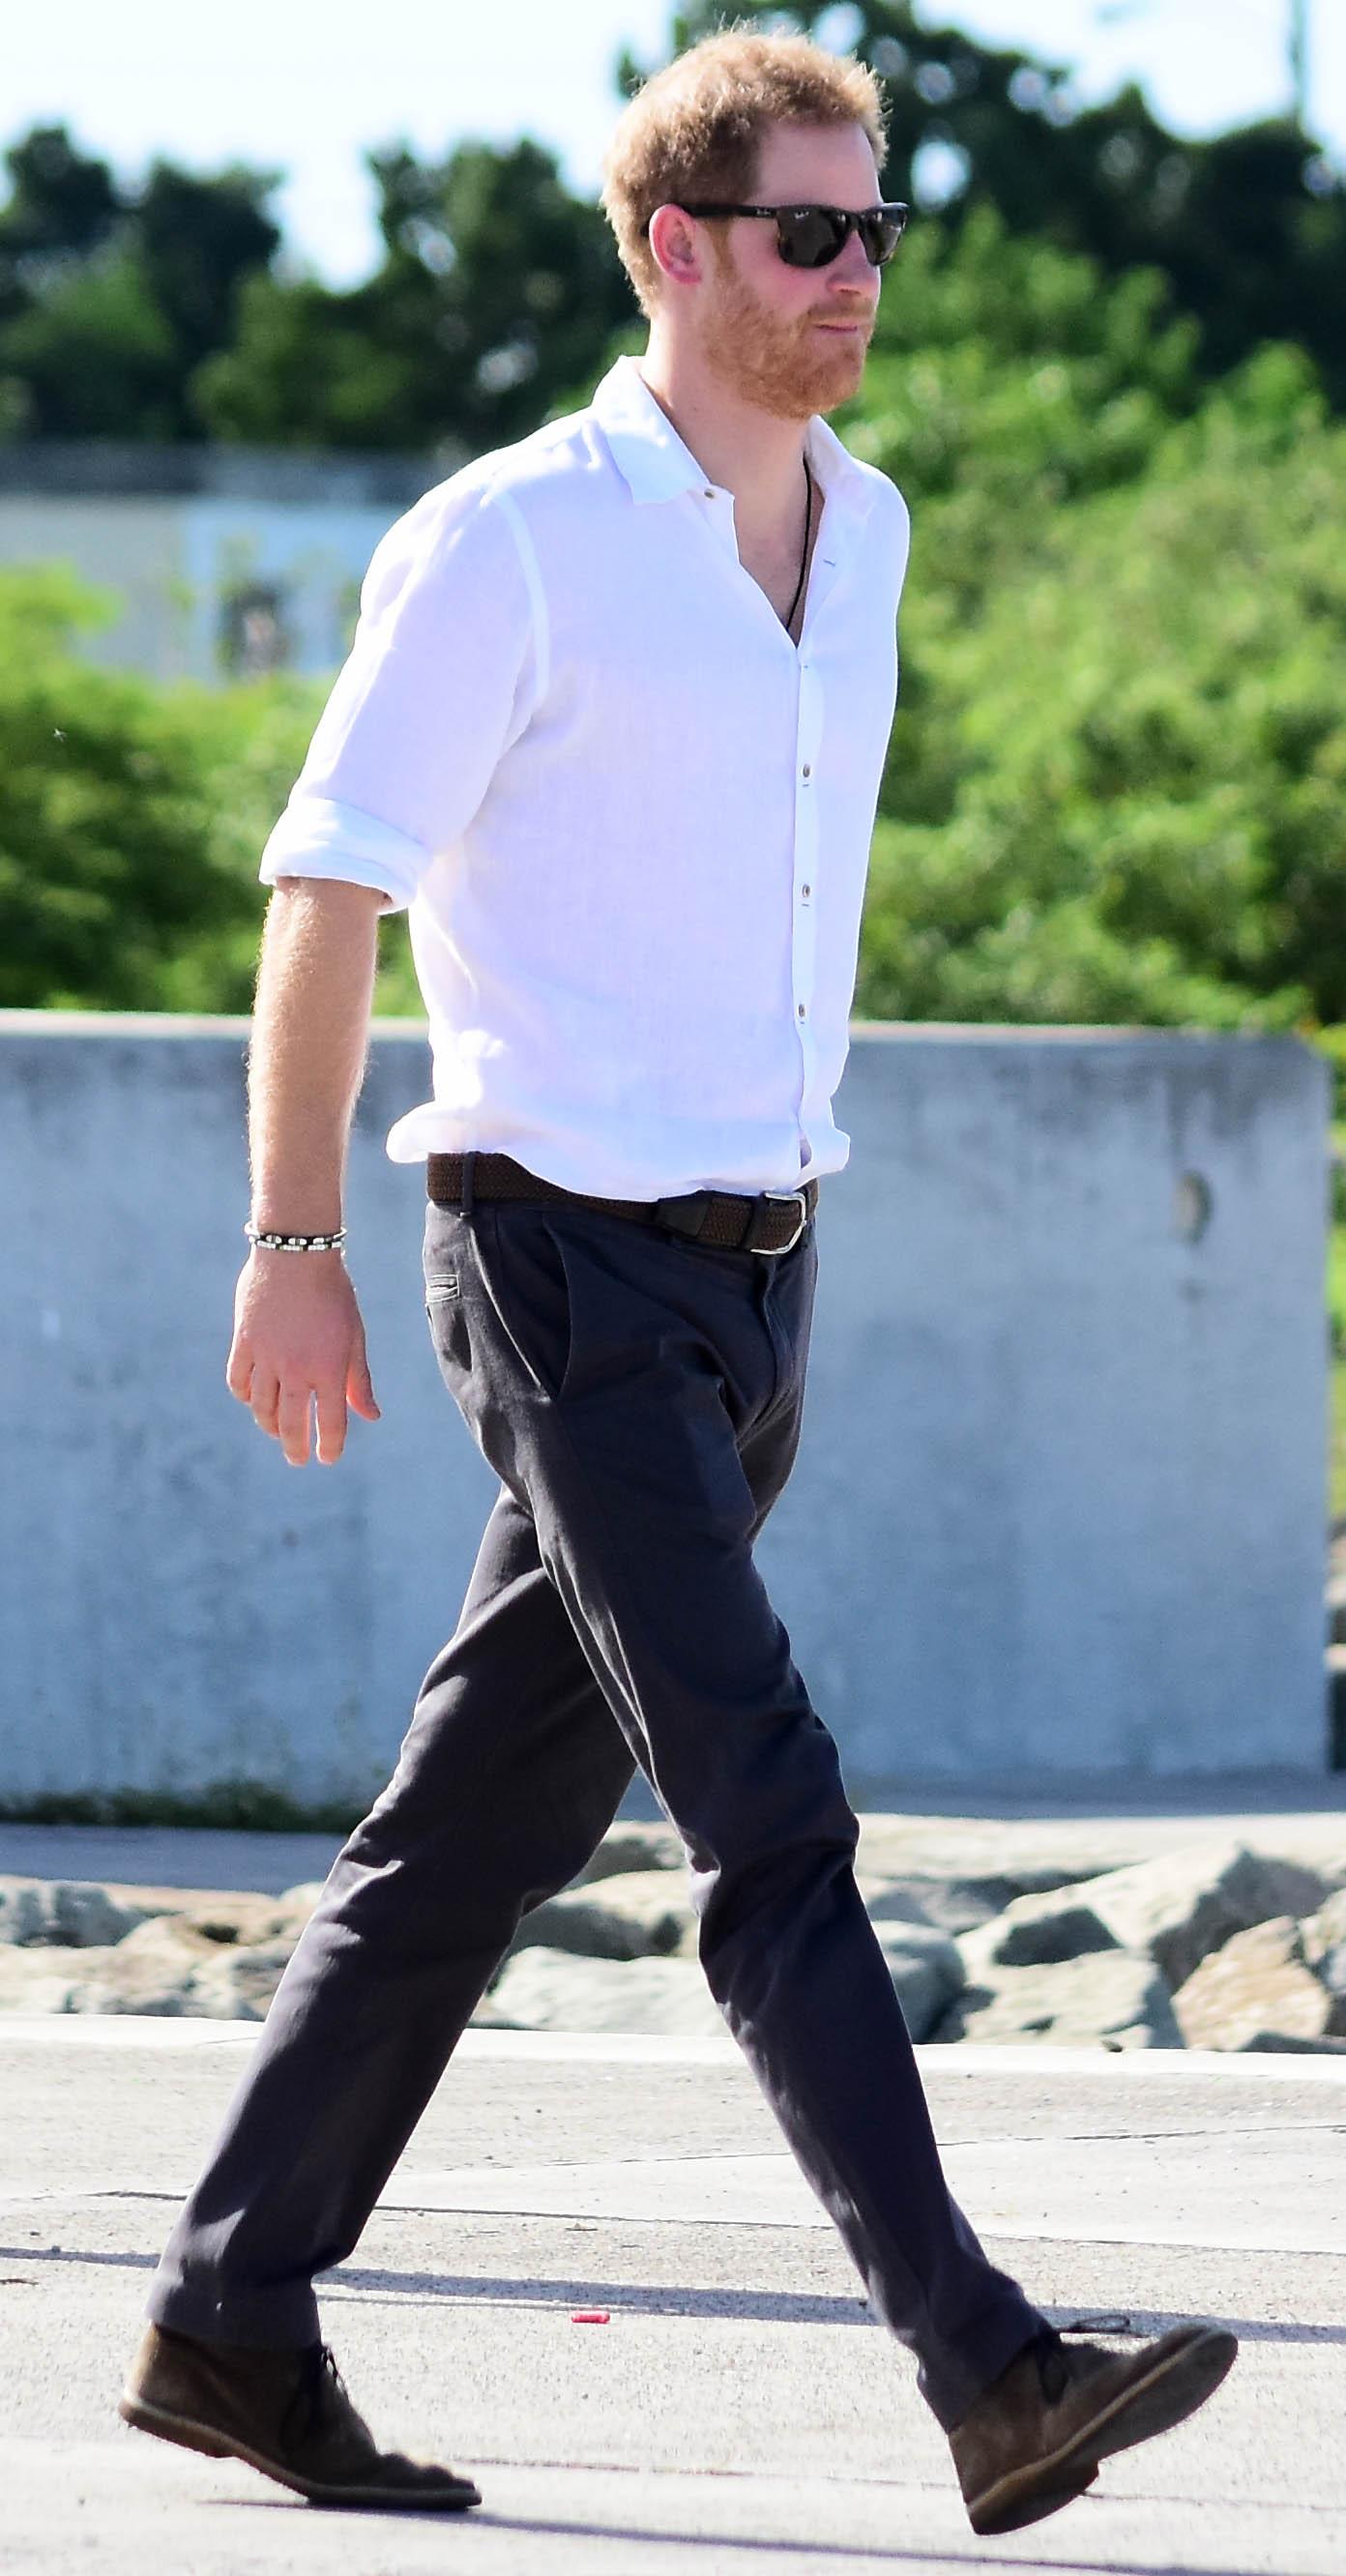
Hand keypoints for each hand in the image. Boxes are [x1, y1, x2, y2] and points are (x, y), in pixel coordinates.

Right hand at [227, 1250, 380, 1465]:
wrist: (297, 1255)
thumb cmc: (333, 1295)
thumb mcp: (354, 1336)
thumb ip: (359, 1379)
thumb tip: (370, 1416)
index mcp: (330, 1369)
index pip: (332, 1422)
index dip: (330, 1446)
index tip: (327, 1458)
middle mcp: (296, 1369)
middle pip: (291, 1424)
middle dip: (295, 1447)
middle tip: (297, 1459)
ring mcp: (266, 1357)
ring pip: (261, 1407)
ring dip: (269, 1425)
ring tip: (276, 1432)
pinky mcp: (244, 1342)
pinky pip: (238, 1381)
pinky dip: (244, 1396)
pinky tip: (252, 1400)